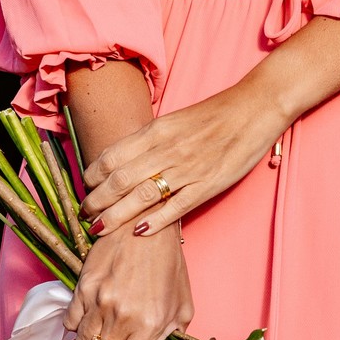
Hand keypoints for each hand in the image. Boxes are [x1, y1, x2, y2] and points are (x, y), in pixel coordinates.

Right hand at [62, 222, 193, 339]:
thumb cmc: (168, 265)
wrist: (147, 223)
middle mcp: (122, 319)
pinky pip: (71, 322)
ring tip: (107, 329)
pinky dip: (79, 324)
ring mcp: (99, 303)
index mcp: (149, 327)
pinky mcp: (83, 287)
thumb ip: (171, 338)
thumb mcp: (182, 305)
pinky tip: (92, 313)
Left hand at [78, 79, 288, 242]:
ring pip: (142, 196)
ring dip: (116, 215)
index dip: (92, 176)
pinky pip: (176, 207)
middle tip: (84, 215)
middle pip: (120, 180)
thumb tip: (124, 159)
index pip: (112, 156)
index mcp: (157, 130)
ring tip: (99, 228)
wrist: (255, 108)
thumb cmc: (215, 113)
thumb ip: (150, 138)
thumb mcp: (175, 119)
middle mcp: (167, 149)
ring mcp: (187, 169)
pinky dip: (155, 221)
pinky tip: (139, 232)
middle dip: (96, 200)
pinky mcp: (207, 184)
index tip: (84, 188)